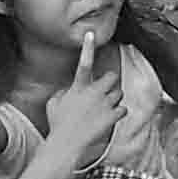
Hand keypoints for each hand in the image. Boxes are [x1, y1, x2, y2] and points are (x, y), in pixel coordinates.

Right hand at [46, 32, 126, 167]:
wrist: (65, 144)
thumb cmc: (58, 124)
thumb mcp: (54, 103)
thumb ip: (64, 91)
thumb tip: (71, 88)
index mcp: (78, 88)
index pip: (83, 63)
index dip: (87, 48)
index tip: (91, 33)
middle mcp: (93, 93)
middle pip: (111, 77)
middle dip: (109, 83)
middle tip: (101, 93)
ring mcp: (104, 104)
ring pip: (118, 93)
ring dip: (113, 100)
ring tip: (101, 111)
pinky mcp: (113, 116)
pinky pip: (123, 109)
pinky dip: (118, 114)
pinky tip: (107, 120)